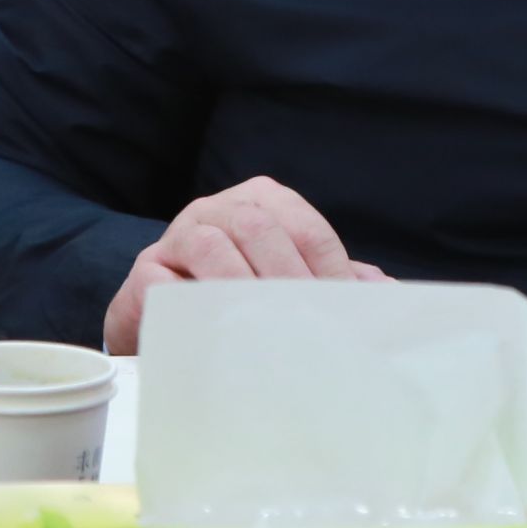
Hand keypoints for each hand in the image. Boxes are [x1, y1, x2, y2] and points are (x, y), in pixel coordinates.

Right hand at [104, 175, 390, 353]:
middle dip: (289, 277)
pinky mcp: (145, 270)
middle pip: (260, 229)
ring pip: (212, 246)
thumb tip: (382, 293)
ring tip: (264, 324)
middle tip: (307, 321)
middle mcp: (220, 208)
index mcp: (263, 200)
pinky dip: (189, 301)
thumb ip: (331, 279)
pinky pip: (163, 280)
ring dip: (241, 286)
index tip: (344, 309)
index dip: (329, 268)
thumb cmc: (238, 294)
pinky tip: (211, 327)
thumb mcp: (286, 279)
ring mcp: (179, 235)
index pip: (306, 227)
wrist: (164, 316)